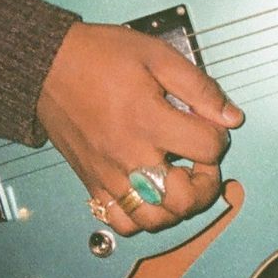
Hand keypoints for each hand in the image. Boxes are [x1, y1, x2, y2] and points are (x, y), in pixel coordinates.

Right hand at [36, 21, 243, 235]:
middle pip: (185, 199)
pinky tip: (149, 195)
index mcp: (148, 120)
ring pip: (155, 220)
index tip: (210, 124)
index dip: (220, 135)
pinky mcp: (92, 183)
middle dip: (207, 183)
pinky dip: (141, 218)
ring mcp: (109, 175)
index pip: (207, 147)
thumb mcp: (156, 55)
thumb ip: (198, 87)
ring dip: (177, 207)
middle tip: (202, 162)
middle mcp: (129, 155)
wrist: (47, 65)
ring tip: (179, 181)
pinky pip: (121, 223)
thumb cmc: (98, 56)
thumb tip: (230, 116)